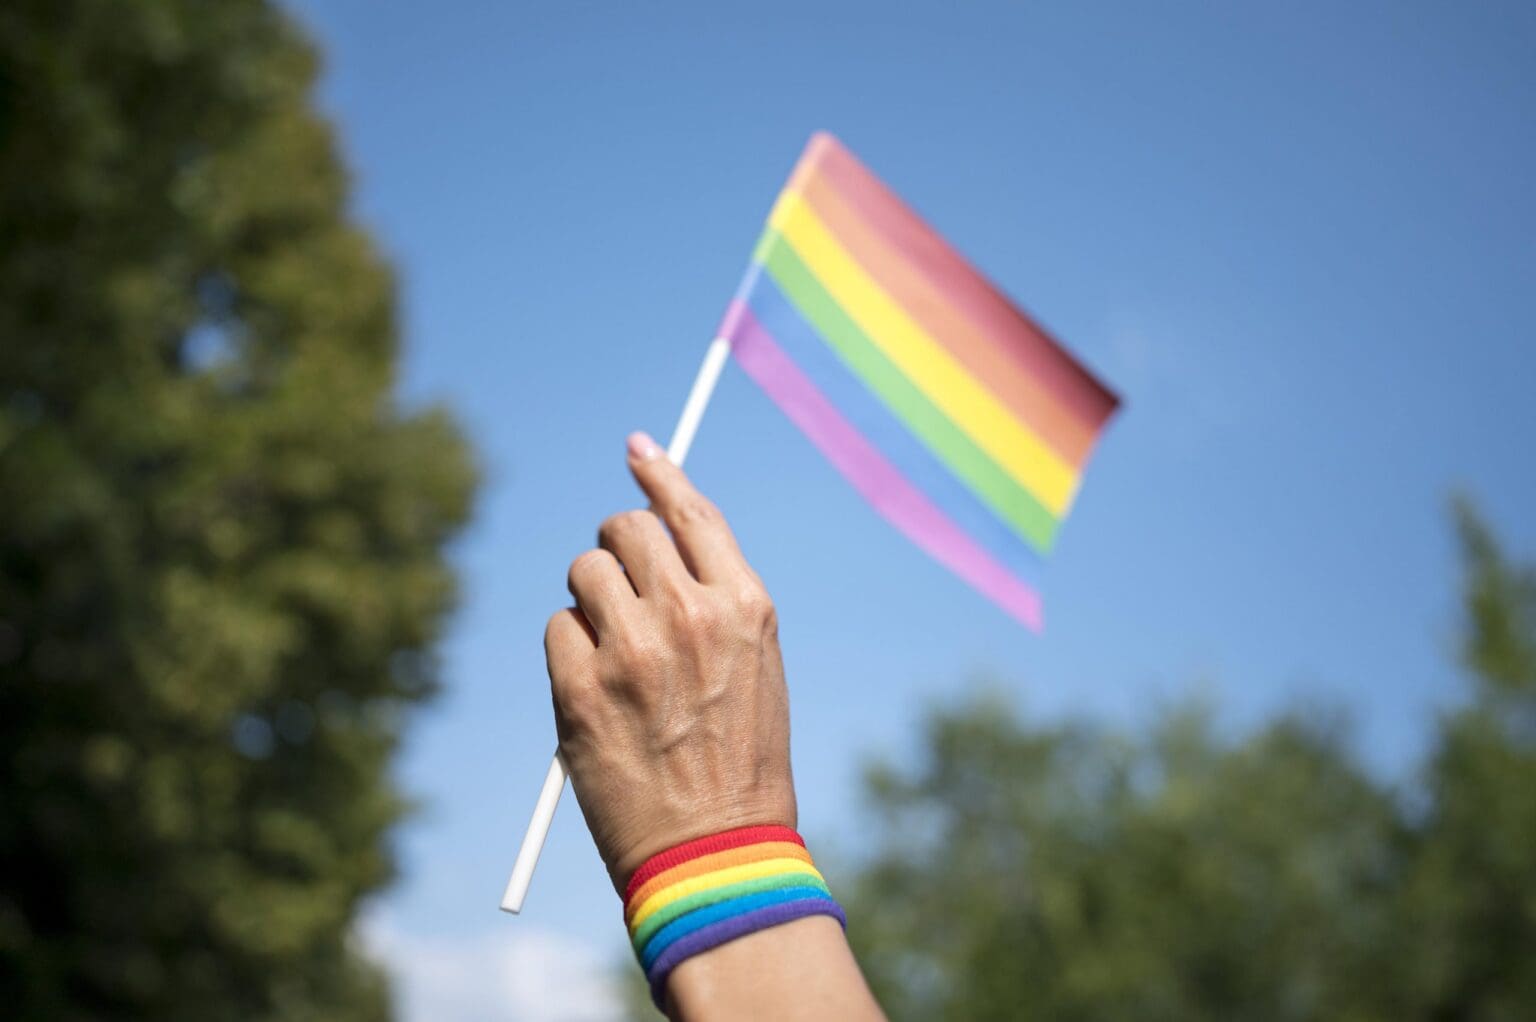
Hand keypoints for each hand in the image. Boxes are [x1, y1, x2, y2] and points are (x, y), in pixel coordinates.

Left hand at [545, 432, 795, 890]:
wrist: (716, 852)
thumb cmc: (740, 762)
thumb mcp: (755, 667)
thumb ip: (715, 600)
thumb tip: (657, 540)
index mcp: (745, 606)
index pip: (691, 511)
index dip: (659, 472)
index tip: (637, 448)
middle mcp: (690, 614)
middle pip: (626, 529)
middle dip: (615, 545)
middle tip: (617, 582)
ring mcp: (633, 649)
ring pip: (583, 571)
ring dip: (590, 600)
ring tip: (616, 656)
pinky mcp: (582, 688)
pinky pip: (556, 628)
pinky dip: (569, 650)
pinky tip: (597, 693)